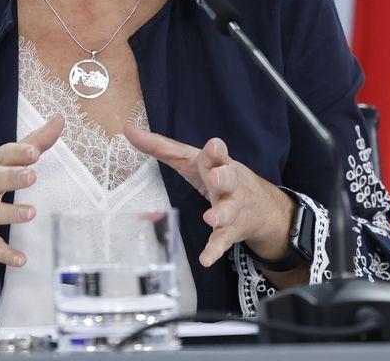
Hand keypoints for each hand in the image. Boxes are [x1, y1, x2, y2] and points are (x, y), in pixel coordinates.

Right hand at [0, 114, 63, 267]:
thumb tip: (60, 118)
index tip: (34, 152)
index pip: (0, 156)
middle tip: (32, 175)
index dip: (16, 153)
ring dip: (8, 213)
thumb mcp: (5, 160)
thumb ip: (34, 142)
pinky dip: (3, 254)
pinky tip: (21, 258)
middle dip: (10, 177)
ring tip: (31, 213)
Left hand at [123, 122, 293, 267]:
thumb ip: (161, 147)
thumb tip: (128, 129)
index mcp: (218, 163)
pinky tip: (206, 259)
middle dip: (222, 177)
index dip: (216, 150)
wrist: (261, 207)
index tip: (213, 146)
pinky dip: (214, 250)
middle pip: (228, 178)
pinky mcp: (231, 231)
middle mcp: (228, 184)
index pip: (217, 154)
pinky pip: (222, 241)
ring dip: (220, 214)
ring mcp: (231, 208)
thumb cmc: (218, 175)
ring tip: (210, 218)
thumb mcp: (193, 160)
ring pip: (228, 211)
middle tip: (214, 177)